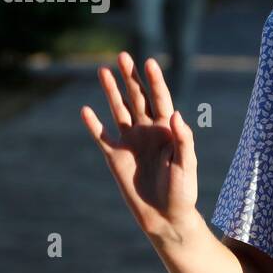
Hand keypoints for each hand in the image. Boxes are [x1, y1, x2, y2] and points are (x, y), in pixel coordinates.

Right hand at [81, 53, 198, 243]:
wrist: (165, 216)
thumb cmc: (182, 191)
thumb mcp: (187, 165)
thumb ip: (183, 139)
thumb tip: (175, 114)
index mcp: (167, 130)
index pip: (160, 98)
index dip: (154, 80)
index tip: (149, 62)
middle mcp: (147, 130)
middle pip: (137, 97)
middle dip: (130, 77)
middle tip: (122, 55)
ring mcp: (130, 142)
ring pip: (119, 110)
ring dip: (112, 91)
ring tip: (103, 71)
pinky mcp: (115, 157)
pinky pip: (102, 136)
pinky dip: (93, 124)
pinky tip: (85, 110)